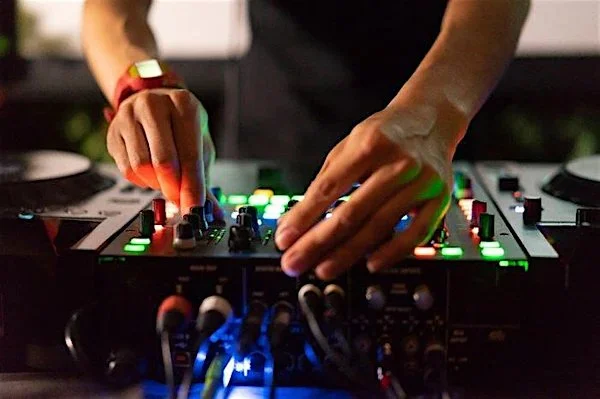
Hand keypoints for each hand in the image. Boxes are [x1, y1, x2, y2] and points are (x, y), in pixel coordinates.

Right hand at [106, 88, 223, 216]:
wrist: (153, 101)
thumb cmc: (181, 125)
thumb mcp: (200, 144)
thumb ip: (204, 179)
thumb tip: (212, 211)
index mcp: (183, 104)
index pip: (190, 155)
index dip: (192, 188)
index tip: (193, 208)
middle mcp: (154, 105)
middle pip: (163, 162)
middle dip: (173, 189)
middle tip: (179, 199)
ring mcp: (129, 116)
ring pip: (141, 167)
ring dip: (156, 183)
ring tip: (165, 179)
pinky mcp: (113, 131)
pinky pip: (126, 169)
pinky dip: (141, 180)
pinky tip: (150, 173)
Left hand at [275, 104, 463, 278]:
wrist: (432, 118)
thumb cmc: (385, 134)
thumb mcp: (350, 145)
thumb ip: (326, 180)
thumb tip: (297, 219)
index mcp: (370, 144)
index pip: (329, 188)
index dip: (303, 217)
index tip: (285, 239)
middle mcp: (398, 163)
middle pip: (351, 212)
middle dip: (318, 242)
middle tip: (295, 262)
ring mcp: (421, 182)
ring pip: (379, 226)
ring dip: (348, 253)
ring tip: (324, 269)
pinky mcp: (439, 198)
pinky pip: (415, 233)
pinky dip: (392, 252)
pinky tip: (370, 265)